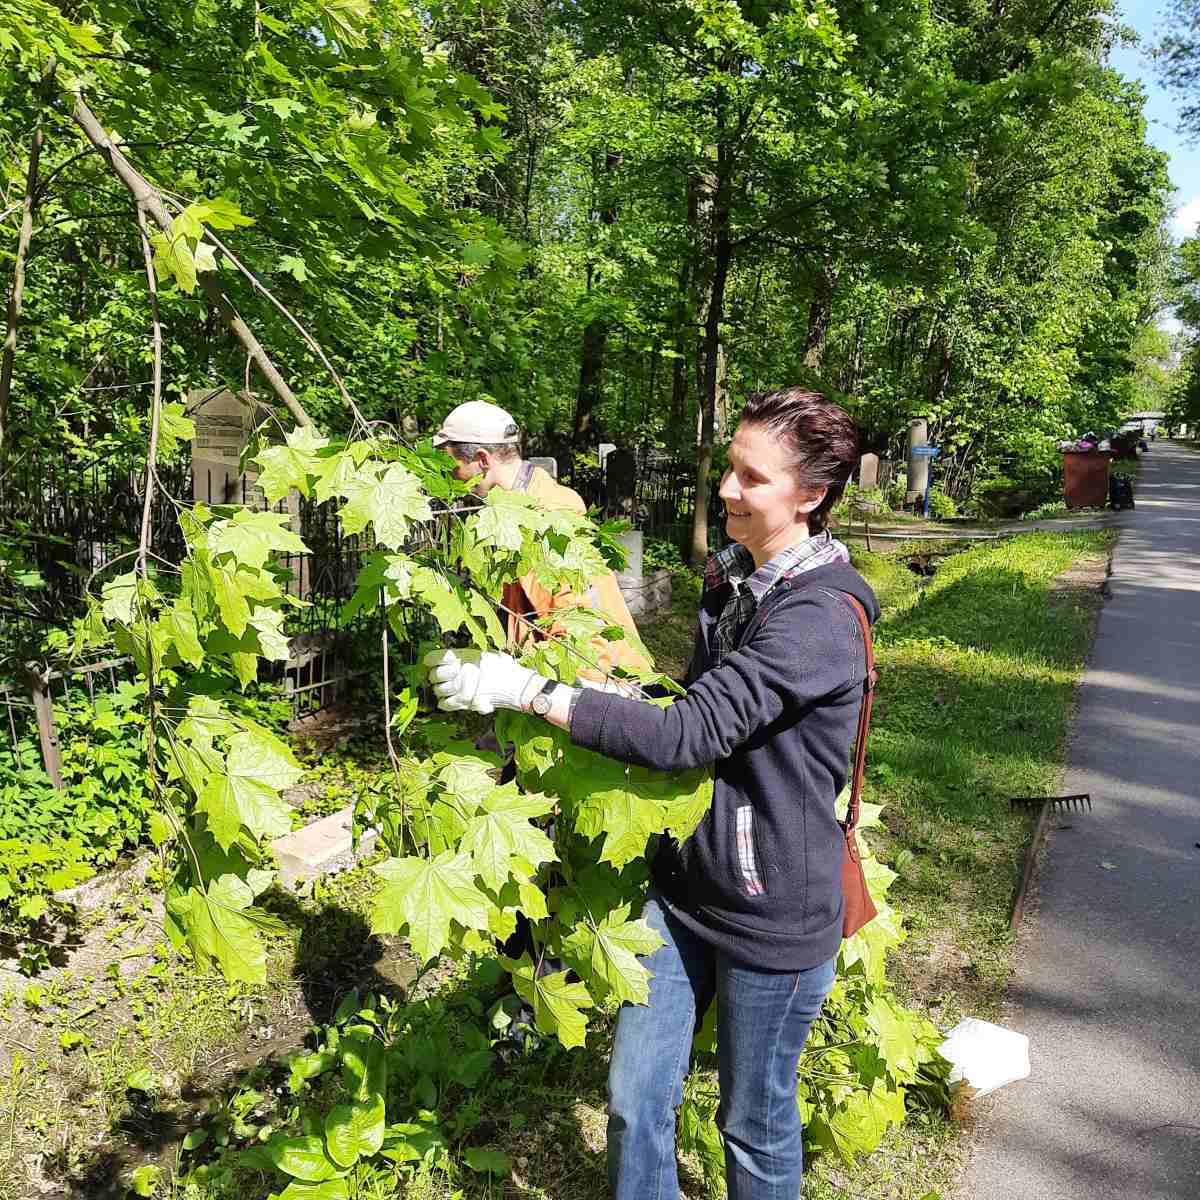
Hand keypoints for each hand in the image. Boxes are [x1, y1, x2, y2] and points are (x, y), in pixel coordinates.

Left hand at [423, 648, 544, 713]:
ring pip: (438, 690)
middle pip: (435, 675)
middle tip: (443, 678)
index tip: (430, 663)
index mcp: (464, 656)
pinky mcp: (464, 703)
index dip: (431, 660)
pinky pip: (445, 704)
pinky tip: (451, 700)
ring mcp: (460, 688)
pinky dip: (445, 703)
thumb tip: (455, 659)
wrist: (516, 686)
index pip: (437, 657)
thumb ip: (471, 658)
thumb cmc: (504, 669)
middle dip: (436, 677)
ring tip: (449, 689)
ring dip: (441, 690)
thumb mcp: (487, 657)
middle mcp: (459, 671)